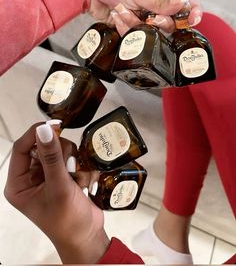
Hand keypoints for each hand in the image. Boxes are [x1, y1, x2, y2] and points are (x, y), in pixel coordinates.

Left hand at [4, 123, 108, 263]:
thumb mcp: (59, 188)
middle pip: (43, 146)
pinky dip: (80, 168)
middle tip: (70, 167)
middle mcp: (31, 177)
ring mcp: (48, 176)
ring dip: (73, 163)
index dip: (36, 134)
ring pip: (60, 150)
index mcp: (19, 183)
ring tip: (77, 180)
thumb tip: (44, 130)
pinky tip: (83, 183)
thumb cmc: (68, 221)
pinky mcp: (63, 176)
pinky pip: (72, 158)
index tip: (55, 125)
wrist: (88, 237)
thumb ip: (52, 157)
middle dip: (61, 154)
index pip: (22, 148)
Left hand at [77, 0, 201, 34]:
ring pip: (149, 32)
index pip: (185, 2)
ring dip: (134, 23)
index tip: (193, 21)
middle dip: (158, 23)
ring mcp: (140, 16)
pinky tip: (115, 15)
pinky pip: (133, 34)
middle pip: (169, 24)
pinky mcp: (128, 25)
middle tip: (150, 18)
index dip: (192, 12)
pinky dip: (123, 26)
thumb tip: (186, 2)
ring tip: (122, 10)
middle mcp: (153, 5)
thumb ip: (161, 2)